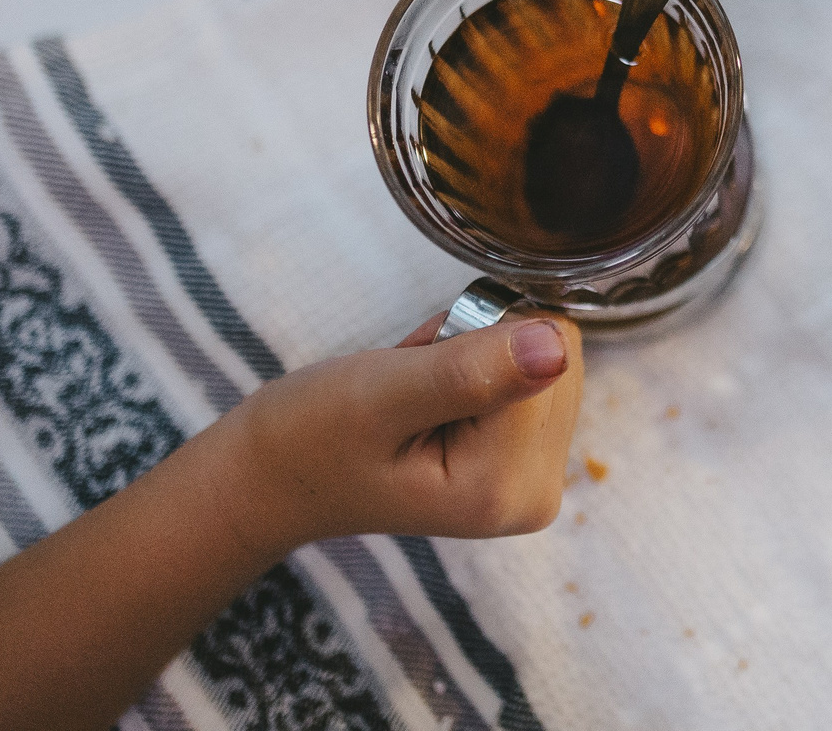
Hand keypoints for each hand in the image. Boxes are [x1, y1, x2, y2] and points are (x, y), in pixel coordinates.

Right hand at [208, 313, 584, 556]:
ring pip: (546, 354)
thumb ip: (470, 372)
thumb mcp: (380, 395)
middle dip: (479, 348)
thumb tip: (556, 347)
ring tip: (414, 395)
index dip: (475, 338)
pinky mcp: (523, 465)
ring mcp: (532, 482)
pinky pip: (529, 371)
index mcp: (505, 488)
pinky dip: (475, 366)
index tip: (415, 374)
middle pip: (558, 353)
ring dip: (474, 354)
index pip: (551, 350)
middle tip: (410, 385)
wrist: (273, 479)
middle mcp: (535, 494)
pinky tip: (428, 399)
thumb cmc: (311, 438)